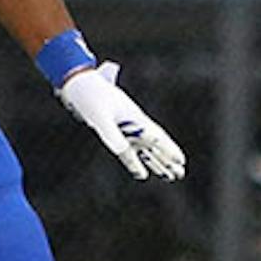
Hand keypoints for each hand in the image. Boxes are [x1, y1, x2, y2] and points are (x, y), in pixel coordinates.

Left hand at [58, 63, 186, 181]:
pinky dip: (136, 163)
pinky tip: (141, 173)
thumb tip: (121, 151)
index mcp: (134, 118)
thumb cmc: (91, 97)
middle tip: (180, 174)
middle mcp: (133, 124)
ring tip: (169, 175)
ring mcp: (125, 128)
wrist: (79, 85)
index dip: (168, 149)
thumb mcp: (100, 117)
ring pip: (145, 150)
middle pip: (155, 145)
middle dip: (167, 160)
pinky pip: (130, 151)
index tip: (181, 161)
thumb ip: (111, 134)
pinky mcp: (114, 132)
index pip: (156, 137)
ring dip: (157, 163)